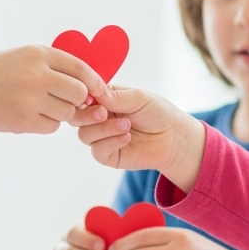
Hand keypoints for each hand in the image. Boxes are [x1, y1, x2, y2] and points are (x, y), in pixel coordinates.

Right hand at [0, 46, 105, 133]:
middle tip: (64, 101)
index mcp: (37, 54)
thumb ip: (51, 65)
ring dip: (61, 113)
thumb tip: (88, 82)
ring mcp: (30, 98)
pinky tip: (30, 116)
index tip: (99, 90)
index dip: (94, 81)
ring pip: (67, 112)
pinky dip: (46, 124)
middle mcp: (36, 74)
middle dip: (77, 100)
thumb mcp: (22, 57)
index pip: (80, 68)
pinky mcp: (24, 120)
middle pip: (79, 93)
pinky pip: (52, 127)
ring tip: (41, 107)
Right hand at [73, 87, 205, 190]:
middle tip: (104, 113)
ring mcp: (102, 137)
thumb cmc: (157, 113)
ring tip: (126, 125)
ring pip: (84, 135)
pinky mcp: (108, 155)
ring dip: (104, 129)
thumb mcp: (138, 98)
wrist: (173, 137)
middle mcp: (99, 118)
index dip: (83, 97)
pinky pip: (97, 151)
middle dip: (86, 115)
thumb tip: (94, 93)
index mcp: (103, 99)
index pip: (82, 97)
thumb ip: (116, 96)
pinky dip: (111, 143)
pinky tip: (127, 137)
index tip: (93, 96)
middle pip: (75, 118)